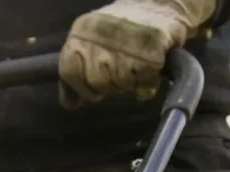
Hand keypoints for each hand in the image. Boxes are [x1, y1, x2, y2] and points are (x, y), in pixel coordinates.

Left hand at [61, 0, 215, 104]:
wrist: (159, 3)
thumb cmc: (122, 29)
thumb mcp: (91, 43)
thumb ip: (76, 72)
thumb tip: (69, 104)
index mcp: (81, 33)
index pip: (70, 71)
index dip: (82, 86)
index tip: (94, 89)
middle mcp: (101, 34)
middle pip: (97, 81)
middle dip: (110, 85)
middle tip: (120, 73)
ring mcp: (126, 40)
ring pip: (121, 84)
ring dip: (130, 83)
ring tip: (135, 67)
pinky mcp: (152, 47)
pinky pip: (145, 81)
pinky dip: (147, 83)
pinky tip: (148, 71)